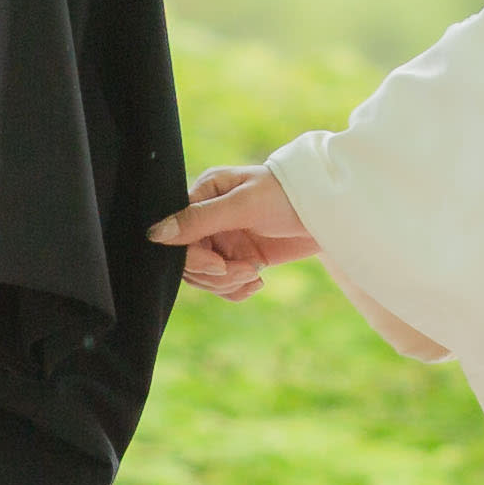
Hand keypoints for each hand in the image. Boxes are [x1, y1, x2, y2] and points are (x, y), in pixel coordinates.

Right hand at [150, 162, 320, 303]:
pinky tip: (257, 282)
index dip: (192, 257)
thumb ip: (200, 219)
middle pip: (188, 261)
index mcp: (203, 195)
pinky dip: (237, 290)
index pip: (177, 235)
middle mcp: (209, 218)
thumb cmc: (287, 194)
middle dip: (215, 273)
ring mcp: (224, 239)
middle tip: (244, 271)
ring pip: (206, 277)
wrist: (328, 211)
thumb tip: (155, 234)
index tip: (219, 264)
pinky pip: (225, 285)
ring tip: (254, 274)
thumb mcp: (243, 205)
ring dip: (228, 283)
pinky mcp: (241, 258)